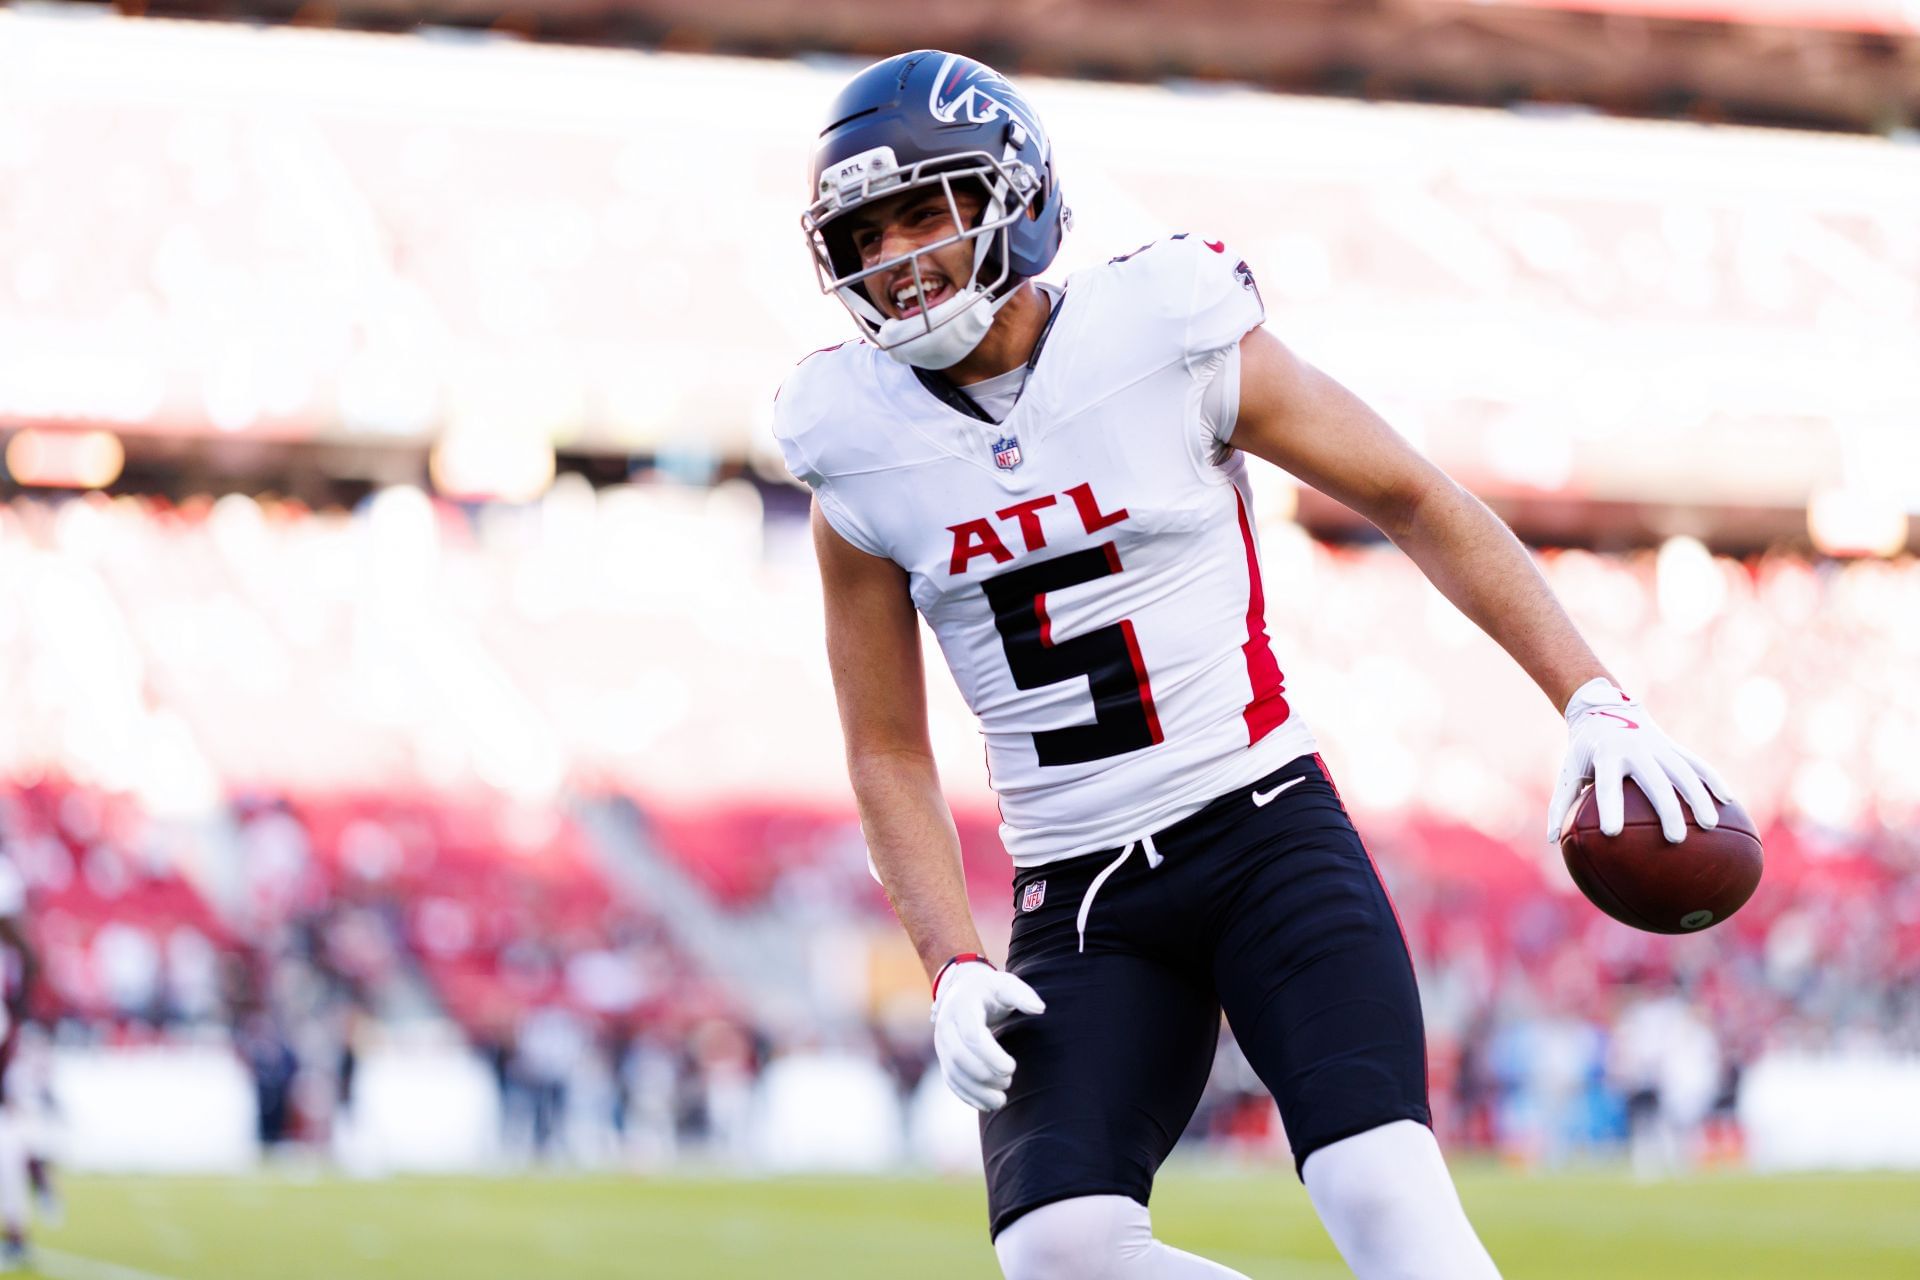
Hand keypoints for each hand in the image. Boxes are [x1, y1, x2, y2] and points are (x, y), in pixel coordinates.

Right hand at [930, 959, 1044, 1111]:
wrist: (962, 989)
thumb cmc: (989, 989)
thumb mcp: (1005, 984)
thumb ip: (1022, 995)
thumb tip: (1040, 1009)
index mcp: (962, 1006)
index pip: (972, 1036)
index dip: (991, 1056)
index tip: (1011, 1067)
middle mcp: (946, 1025)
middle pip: (959, 1057)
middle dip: (984, 1075)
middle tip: (1008, 1082)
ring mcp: (942, 1043)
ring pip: (953, 1073)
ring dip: (976, 1090)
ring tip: (1001, 1100)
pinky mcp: (944, 1057)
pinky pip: (951, 1079)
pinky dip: (967, 1095)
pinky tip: (986, 1104)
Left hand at [1547, 678, 1733, 843]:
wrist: (1606, 709)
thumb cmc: (1585, 750)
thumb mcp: (1569, 770)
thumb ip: (1561, 804)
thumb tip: (1553, 841)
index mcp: (1607, 756)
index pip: (1608, 784)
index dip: (1610, 807)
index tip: (1612, 833)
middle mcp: (1636, 750)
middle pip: (1655, 782)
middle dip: (1666, 810)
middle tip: (1675, 840)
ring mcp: (1660, 748)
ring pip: (1684, 773)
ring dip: (1699, 798)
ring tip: (1710, 826)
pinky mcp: (1675, 748)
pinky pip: (1698, 765)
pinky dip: (1712, 780)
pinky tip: (1728, 801)